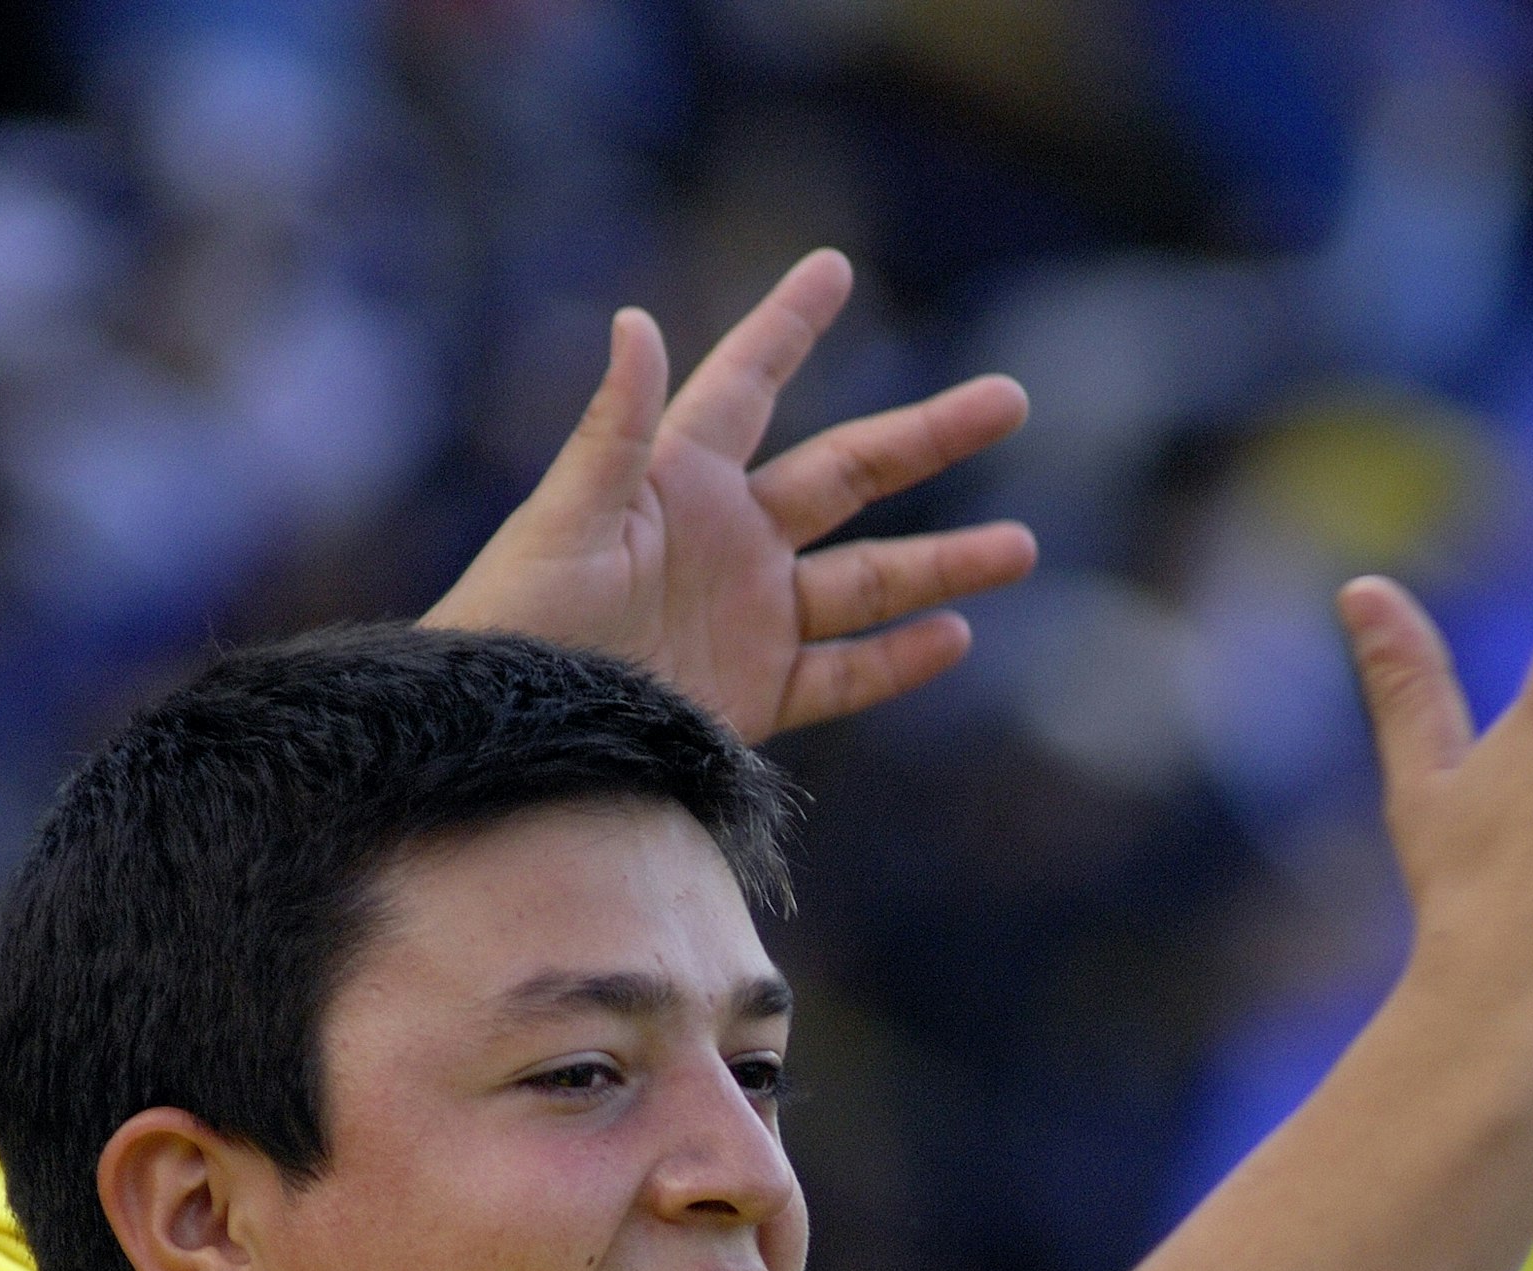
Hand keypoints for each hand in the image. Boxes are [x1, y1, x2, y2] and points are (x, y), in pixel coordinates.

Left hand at [423, 249, 1036, 742]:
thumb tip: (636, 320)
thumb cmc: (515, 625)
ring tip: (1023, 547)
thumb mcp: (564, 521)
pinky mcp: (755, 693)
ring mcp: (749, 616)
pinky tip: (956, 636)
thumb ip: (614, 428)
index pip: (748, 385)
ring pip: (869, 579)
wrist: (509, 741)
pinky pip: (844, 672)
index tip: (834, 267)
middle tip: (1010, 400)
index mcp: (678, 481)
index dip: (788, 325)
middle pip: (848, 474)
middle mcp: (727, 539)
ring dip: (944, 563)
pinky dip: (900, 660)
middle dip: (929, 438)